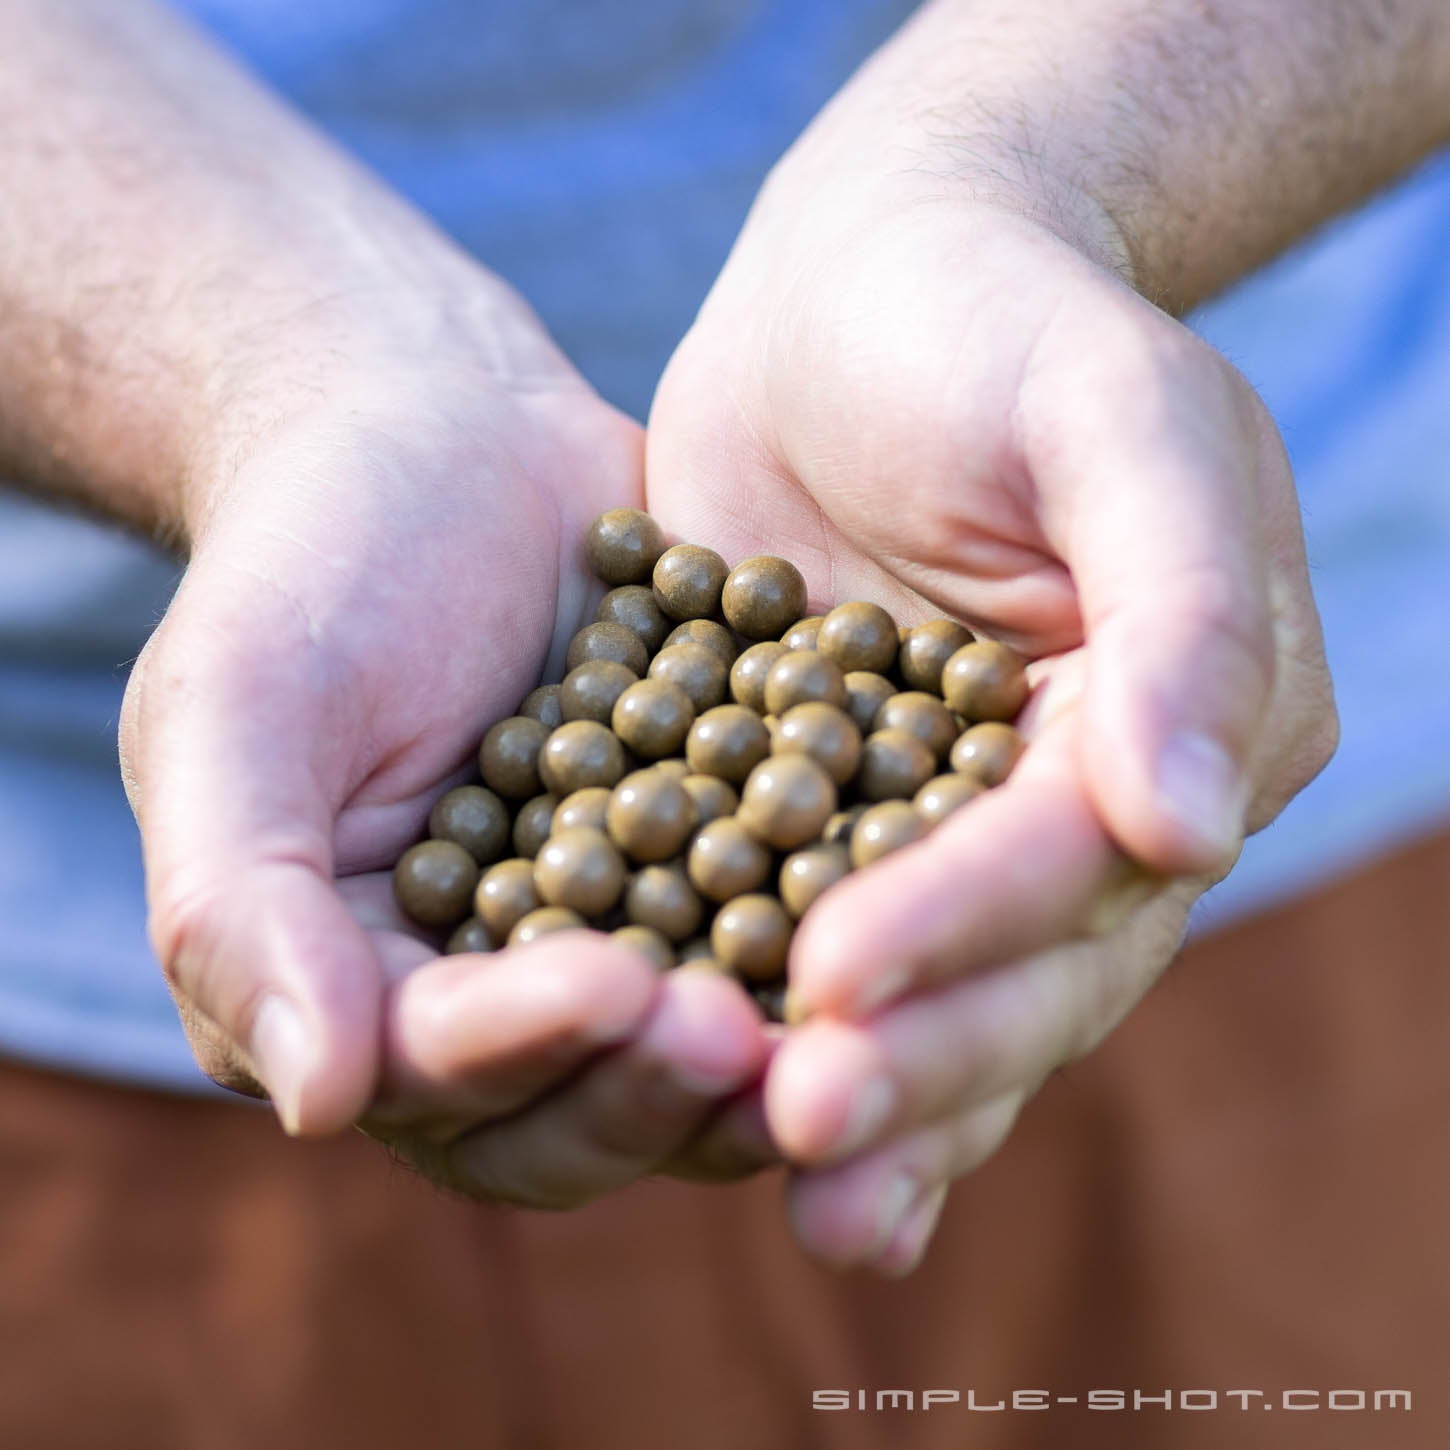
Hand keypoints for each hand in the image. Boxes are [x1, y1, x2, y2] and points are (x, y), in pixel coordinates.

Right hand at [119, 283, 770, 1205]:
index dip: (521, 1048)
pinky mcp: (735, 855)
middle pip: (594, 1100)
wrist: (437, 442)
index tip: (608, 992)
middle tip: (746, 1032)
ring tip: (855, 991)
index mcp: (377, 996)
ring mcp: (639, 932)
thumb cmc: (309, 568)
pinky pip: (796, 908)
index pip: (443, 1073)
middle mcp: (515, 997)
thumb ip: (239, 909)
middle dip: (666, 1074)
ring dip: (780, 1034)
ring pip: (714, 1035)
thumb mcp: (236, 715)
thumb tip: (316, 1104)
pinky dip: (854, 915)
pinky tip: (925, 885)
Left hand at [646, 91, 1337, 1268]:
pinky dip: (768, 1023)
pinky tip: (710, 1118)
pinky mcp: (823, 815)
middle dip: (914, 1052)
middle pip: (1013, 967)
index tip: (841, 984)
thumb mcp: (1117, 418)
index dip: (968, 928)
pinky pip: (801, 935)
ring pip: (921, 988)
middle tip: (800, 1128)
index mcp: (1172, 725)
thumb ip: (1181, 611)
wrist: (864, 287)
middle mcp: (1071, 805)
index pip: (1076, 859)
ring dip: (857, 1093)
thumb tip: (1192, 827)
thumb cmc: (998, 323)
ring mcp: (945, 825)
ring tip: (779, 1177)